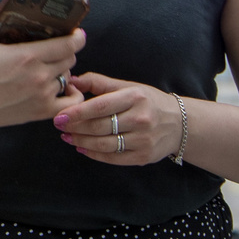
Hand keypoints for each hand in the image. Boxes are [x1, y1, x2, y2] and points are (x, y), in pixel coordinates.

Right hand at [0, 0, 82, 135]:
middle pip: (70, 59)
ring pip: (68, 77)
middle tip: (59, 47)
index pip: (67, 44)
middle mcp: (39, 75)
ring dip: (64, 70)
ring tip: (54, 65)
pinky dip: (72, 95)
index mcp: (27, 55)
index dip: (77, 37)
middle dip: (68, 51)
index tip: (76, 33)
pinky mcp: (42, 111)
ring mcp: (43, 95)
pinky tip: (65, 88)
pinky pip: (70, 102)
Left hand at [54, 73, 181, 164]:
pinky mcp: (143, 156)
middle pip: (100, 126)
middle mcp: (141, 119)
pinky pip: (113, 158)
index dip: (77, 112)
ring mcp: (143, 140)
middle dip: (76, 127)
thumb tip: (72, 81)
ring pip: (104, 144)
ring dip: (81, 142)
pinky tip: (82, 148)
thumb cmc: (148, 102)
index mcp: (135, 98)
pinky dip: (94, 154)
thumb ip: (100, 83)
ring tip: (67, 137)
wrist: (179, 123)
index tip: (59, 116)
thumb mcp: (128, 87)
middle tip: (59, 126)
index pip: (100, 106)